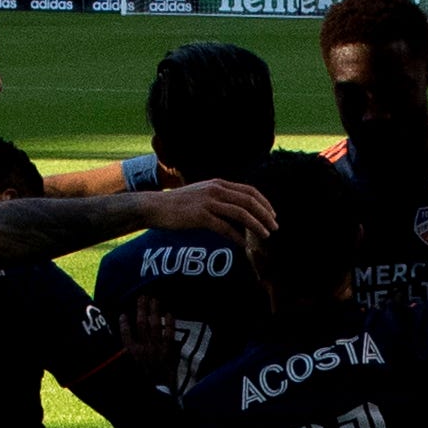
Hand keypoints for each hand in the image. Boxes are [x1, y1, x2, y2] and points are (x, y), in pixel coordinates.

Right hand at [107, 294, 183, 386]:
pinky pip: (169, 334)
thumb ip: (123, 363)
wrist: (158, 396)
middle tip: (142, 296)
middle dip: (141, 309)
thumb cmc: (142, 386)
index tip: (123, 314)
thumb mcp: (128, 375)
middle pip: (140, 324)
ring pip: (154, 325)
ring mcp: (156, 349)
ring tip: (154, 299)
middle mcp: (142, 348)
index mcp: (130, 354)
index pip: (125, 334)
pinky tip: (169, 313)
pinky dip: (169, 323)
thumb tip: (118, 354)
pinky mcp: (168, 352)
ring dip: (154, 311)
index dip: (124, 323)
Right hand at [141, 178, 275, 244]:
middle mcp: (215, 190)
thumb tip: (236, 211)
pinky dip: (237, 237)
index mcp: (218, 183)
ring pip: (241, 213)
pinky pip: (225, 227)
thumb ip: (218, 198)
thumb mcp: (200, 194)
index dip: (264, 203)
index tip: (272, 215)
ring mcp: (208, 202)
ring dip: (256, 225)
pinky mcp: (200, 216)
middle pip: (249, 201)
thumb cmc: (176, 204)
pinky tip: (243, 244)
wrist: (154, 207)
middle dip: (265, 215)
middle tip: (274, 227)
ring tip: (265, 236)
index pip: (249, 190)